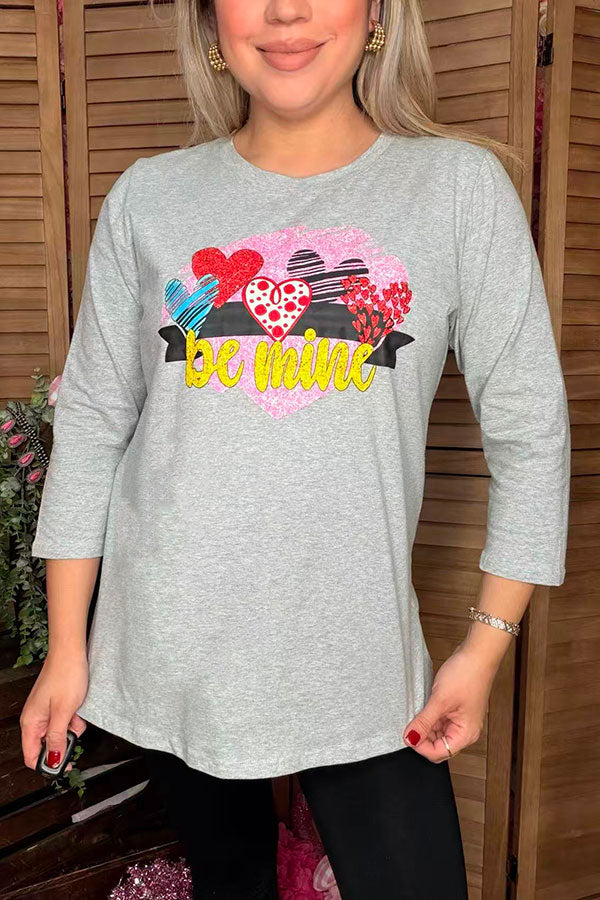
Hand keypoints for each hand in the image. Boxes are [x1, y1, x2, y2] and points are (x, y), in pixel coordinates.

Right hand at [20, 650, 88, 774]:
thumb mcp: (63, 712)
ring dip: (71, 727)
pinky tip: (78, 707)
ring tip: (77, 713)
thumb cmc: (66, 676)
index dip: (48, 764)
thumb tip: (53, 760)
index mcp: (31, 723)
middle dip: (64, 741)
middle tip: (74, 730)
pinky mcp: (54, 704)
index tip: (65, 765)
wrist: (71, 651)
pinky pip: (64, 719)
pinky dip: (73, 717)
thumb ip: (57, 738)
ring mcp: (44, 710)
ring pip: (58, 732)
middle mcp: (34, 718)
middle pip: (47, 745)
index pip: (32, 756)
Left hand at [402, 643, 495, 762]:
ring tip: (417, 711)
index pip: (438, 753)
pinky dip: (430, 716)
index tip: (407, 734)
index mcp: (465, 735)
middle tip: (410, 722)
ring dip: (425, 725)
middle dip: (422, 737)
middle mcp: (465, 731)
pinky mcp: (456, 709)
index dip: (420, 746)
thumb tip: (410, 739)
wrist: (477, 653)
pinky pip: (439, 720)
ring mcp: (460, 720)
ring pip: (437, 732)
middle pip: (438, 745)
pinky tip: (423, 705)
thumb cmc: (467, 674)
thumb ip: (424, 722)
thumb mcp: (440, 700)